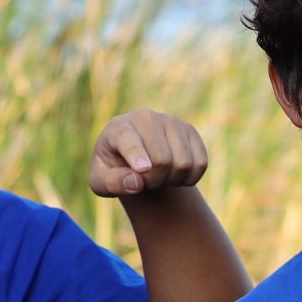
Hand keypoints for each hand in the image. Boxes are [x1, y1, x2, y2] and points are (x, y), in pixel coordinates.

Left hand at [90, 109, 209, 200]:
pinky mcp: (190, 131)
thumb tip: (136, 182)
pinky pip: (200, 163)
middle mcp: (146, 118)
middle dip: (154, 182)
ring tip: (158, 177)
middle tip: (145, 183)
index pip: (129, 140)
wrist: (135, 158)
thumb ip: (112, 183)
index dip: (137, 154)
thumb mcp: (101, 181)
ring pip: (183, 163)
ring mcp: (171, 122)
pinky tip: (175, 175)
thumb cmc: (113, 170)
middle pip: (161, 160)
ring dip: (172, 181)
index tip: (142, 169)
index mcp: (119, 128)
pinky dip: (189, 179)